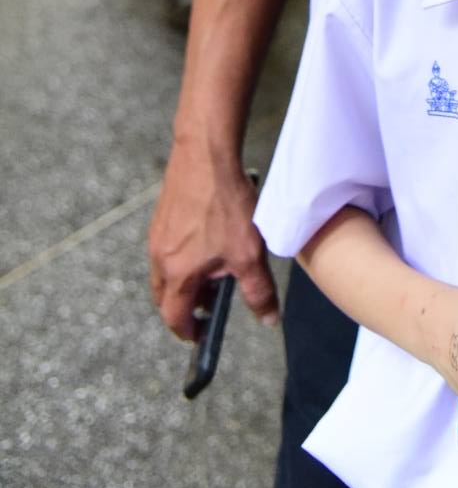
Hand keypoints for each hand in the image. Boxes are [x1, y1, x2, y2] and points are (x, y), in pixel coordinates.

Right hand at [148, 141, 277, 340]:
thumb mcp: (248, 253)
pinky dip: (186, 256)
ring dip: (188, 279)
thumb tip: (268, 320)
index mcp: (176, 274)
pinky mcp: (163, 215)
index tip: (204, 333)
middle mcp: (160, 257)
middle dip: (188, 306)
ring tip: (218, 268)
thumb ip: (258, 291)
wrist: (206, 153)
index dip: (190, 331)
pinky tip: (210, 239)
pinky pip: (169, 248)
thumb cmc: (225, 203)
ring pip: (168, 271)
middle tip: (213, 302)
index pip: (174, 318)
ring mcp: (158, 235)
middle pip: (166, 297)